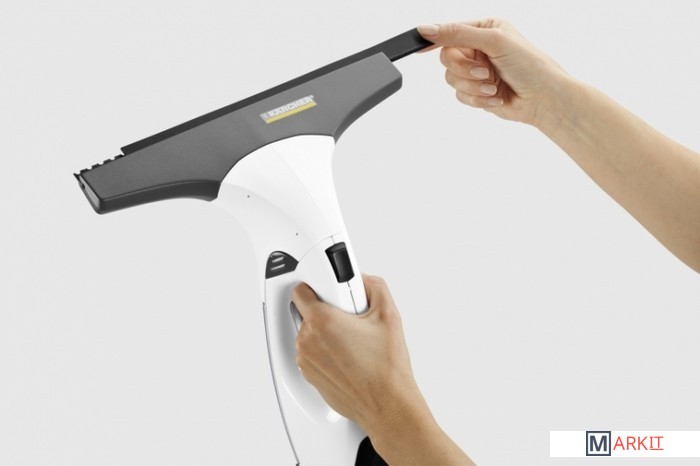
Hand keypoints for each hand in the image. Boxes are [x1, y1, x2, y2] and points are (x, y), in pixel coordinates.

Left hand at [293, 275, 474, 463]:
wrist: (387, 406)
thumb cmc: (387, 369)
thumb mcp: (388, 315)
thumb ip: (373, 286)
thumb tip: (363, 281)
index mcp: (321, 322)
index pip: (301, 290)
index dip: (317, 286)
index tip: (331, 291)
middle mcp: (308, 341)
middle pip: (307, 312)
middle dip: (327, 311)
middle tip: (351, 319)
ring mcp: (306, 360)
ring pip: (309, 334)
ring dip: (325, 333)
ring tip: (353, 341)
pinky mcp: (310, 375)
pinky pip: (312, 354)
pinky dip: (325, 352)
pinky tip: (348, 356)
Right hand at [418, 19, 569, 125]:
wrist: (545, 100)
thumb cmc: (530, 66)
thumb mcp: (493, 41)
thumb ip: (458, 34)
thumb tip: (426, 28)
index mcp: (485, 29)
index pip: (450, 31)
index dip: (434, 39)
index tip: (418, 48)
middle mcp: (479, 49)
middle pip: (447, 58)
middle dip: (464, 70)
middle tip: (483, 73)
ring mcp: (477, 72)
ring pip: (451, 80)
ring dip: (472, 87)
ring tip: (493, 87)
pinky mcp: (477, 93)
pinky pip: (460, 97)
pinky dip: (477, 99)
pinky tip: (496, 98)